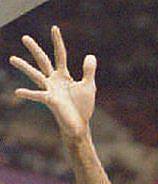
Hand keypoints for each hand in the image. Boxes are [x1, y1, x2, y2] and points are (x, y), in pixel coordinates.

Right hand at [10, 26, 96, 141]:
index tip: (54, 27)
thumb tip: (90, 55)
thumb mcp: (89, 86)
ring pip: (35, 75)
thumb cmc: (82, 107)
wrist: (79, 126)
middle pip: (43, 61)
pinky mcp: (50, 101)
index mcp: (63, 75)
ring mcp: (50, 90)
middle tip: (24, 37)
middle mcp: (54, 80)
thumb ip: (88, 70)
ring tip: (12, 59)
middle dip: (34, 49)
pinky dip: (28, 94)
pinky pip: (38, 96)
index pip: (60, 54)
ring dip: (24, 67)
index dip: (57, 41)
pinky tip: (17, 92)